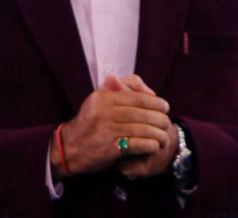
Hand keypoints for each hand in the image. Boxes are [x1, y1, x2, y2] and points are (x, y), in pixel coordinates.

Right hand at [50, 74, 171, 178]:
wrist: (69, 147)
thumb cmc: (89, 122)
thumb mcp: (99, 100)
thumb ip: (123, 90)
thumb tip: (149, 92)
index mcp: (103, 97)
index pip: (136, 97)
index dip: (154, 102)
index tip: (165, 106)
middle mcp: (103, 111)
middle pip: (141, 113)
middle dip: (159, 118)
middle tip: (167, 122)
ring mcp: (106, 130)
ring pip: (142, 129)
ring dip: (158, 133)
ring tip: (164, 136)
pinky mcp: (109, 148)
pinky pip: (137, 145)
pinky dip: (149, 145)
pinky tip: (154, 146)